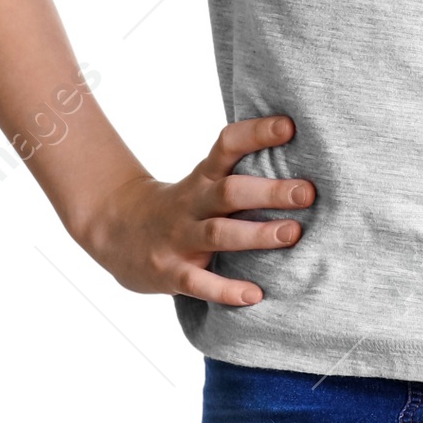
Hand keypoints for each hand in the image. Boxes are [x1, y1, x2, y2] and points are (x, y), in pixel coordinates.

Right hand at [72, 115, 313, 305]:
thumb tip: (305, 161)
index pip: (228, 144)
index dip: (257, 133)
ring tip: (293, 233)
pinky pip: (198, 282)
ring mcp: (179, 238)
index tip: (289, 126)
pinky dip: (226, 289)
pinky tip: (254, 295)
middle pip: (230, 191)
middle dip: (270, 191)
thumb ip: (241, 172)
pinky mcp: (170, 272)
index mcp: (203, 176)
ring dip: (256, 234)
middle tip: (308, 191)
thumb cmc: (182, 204)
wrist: (115, 230)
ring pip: (219, 233)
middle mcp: (193, 203)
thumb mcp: (204, 181)